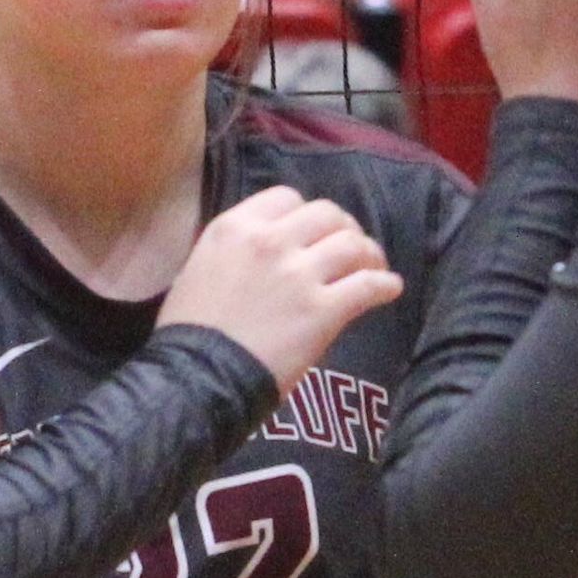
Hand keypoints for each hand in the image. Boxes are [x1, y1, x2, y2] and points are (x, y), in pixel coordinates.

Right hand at [160, 181, 401, 383]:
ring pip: (353, 244)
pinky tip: (389, 289)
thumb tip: (254, 252)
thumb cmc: (188, 333)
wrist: (195, 379)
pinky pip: (368, 285)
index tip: (312, 233)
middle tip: (349, 249)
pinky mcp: (323, 310)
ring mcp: (299, 274)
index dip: (305, 214)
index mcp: (236, 228)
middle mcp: (270, 241)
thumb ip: (232, 252)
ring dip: (369, 254)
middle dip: (343, 228)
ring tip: (373, 268)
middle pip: (327, 214)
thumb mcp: (197, 271)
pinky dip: (385, 285)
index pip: (287, 198)